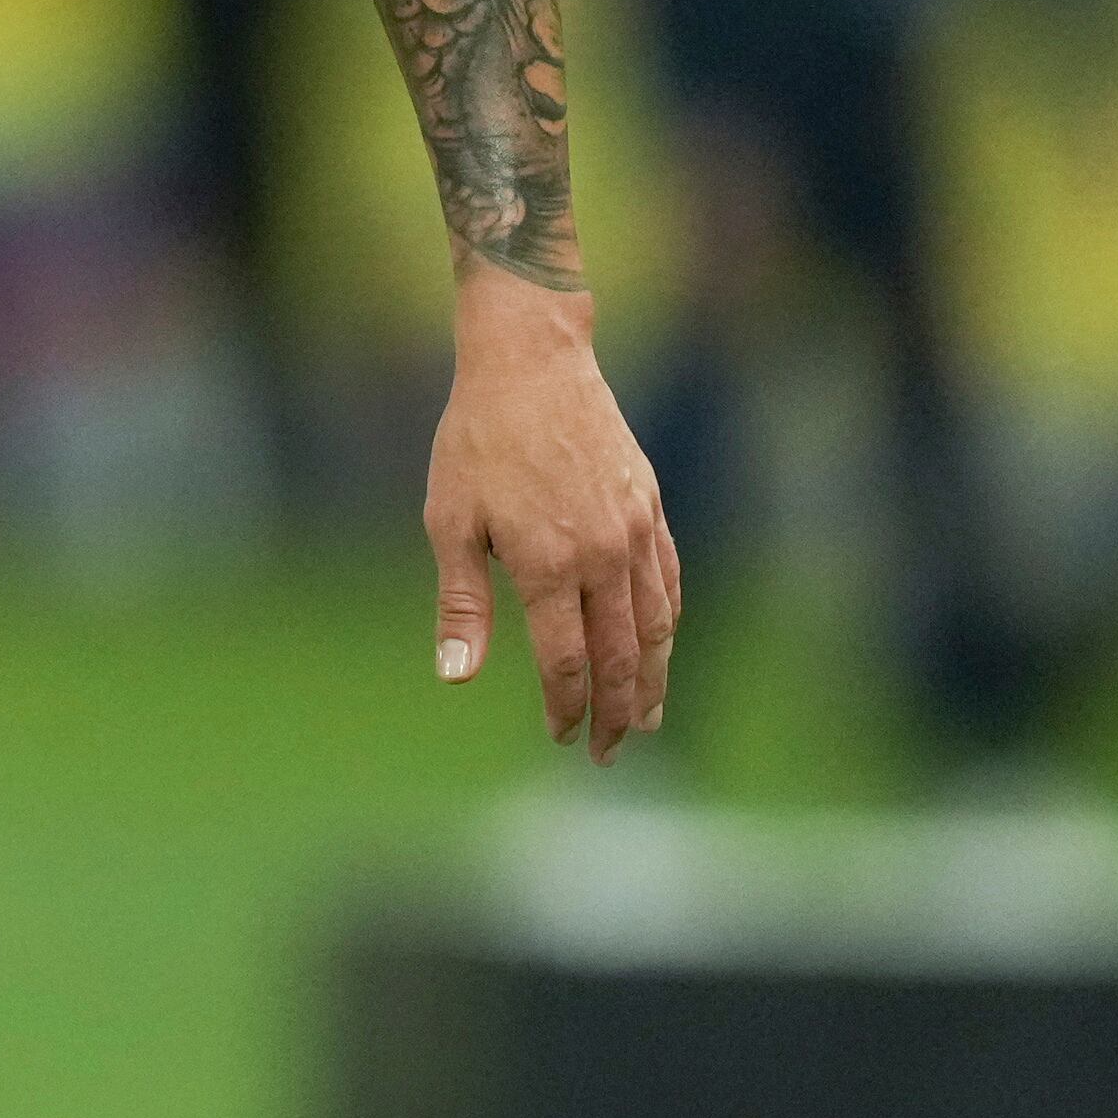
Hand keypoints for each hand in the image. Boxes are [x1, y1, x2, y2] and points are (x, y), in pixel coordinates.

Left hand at [424, 276, 679, 764]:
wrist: (532, 362)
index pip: (567, 662)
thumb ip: (460, 603)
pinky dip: (667, 624)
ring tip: (648, 720)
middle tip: (610, 754)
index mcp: (549, 565)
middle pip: (623, 658)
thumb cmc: (476, 441)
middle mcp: (603, 556)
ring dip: (654, 680)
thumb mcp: (449, 520)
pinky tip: (660, 645)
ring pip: (657, 626)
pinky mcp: (649, 508)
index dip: (566, 708)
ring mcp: (634, 532)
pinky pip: (668, 581)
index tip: (560, 736)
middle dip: (618, 714)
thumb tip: (456, 676)